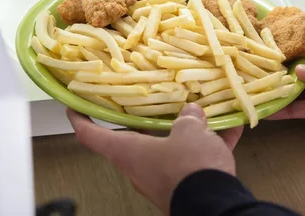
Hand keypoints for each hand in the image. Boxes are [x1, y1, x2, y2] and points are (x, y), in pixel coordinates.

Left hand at [67, 103, 242, 214]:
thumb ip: (188, 118)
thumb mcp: (189, 131)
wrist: (215, 205)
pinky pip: (195, 161)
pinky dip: (210, 145)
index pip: (93, 136)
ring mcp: (163, 179)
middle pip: (135, 140)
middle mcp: (140, 168)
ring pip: (170, 149)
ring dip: (186, 132)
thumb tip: (191, 112)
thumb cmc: (189, 166)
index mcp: (129, 152)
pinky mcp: (185, 186)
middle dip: (147, 120)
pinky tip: (230, 131)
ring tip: (204, 114)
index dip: (80, 119)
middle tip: (153, 100)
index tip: (74, 107)